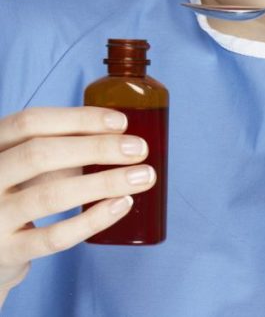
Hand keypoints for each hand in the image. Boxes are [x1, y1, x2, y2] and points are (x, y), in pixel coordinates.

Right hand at [0, 107, 155, 295]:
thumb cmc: (17, 197)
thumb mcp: (27, 167)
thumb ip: (60, 151)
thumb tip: (122, 139)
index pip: (29, 123)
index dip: (78, 119)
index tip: (121, 123)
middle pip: (39, 154)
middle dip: (96, 148)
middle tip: (139, 149)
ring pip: (50, 195)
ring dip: (104, 183)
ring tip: (143, 176)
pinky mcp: (6, 252)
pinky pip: (54, 237)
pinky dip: (93, 220)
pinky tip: (122, 205)